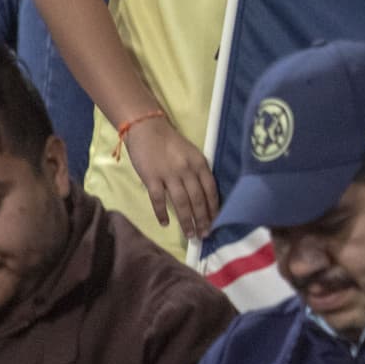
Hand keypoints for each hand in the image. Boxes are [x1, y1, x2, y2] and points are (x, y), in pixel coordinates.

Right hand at [123, 114, 218, 239]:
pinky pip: (158, 199)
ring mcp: (169, 174)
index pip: (211, 190)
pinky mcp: (151, 178)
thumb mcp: (192, 154)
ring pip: (181, 203)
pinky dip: (161, 213)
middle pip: (198, 200)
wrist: (148, 128)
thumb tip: (205, 198)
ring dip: (186, 221)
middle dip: (202, 219)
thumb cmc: (171, 142)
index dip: (214, 208)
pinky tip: (166, 224)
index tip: (217, 223)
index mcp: (200, 163)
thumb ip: (198, 173)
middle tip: (204, 235)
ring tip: (190, 235)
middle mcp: (187, 170)